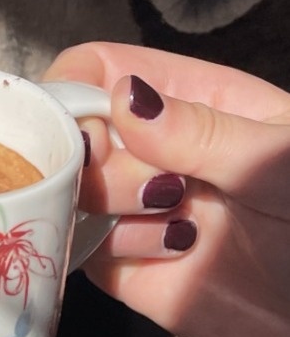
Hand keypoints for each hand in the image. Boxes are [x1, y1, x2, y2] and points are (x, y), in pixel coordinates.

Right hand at [46, 41, 289, 336]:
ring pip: (69, 192)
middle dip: (92, 158)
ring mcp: (132, 210)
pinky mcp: (123, 266)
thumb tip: (122, 98)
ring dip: (109, 203)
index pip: (100, 70)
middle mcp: (151, 152)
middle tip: (153, 185)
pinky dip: (113, 248)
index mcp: (191, 101)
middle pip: (69, 134)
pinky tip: (170, 251)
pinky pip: (81, 248)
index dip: (72, 89)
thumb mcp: (280, 162)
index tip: (87, 129)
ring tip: (177, 221)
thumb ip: (201, 131)